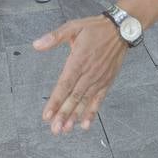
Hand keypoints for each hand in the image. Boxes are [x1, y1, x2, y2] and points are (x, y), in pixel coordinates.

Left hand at [36, 15, 128, 132]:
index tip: (47, 115)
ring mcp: (99, 79)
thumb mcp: (73, 27)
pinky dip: (92, 113)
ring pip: (85, 101)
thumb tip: (36, 45)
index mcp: (78, 60)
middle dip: (63, 115)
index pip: (64, 85)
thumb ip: (54, 37)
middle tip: (54, 130)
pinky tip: (85, 125)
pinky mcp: (107, 82)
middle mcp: (89, 73)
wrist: (121, 29)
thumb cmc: (95, 28)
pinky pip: (98, 100)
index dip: (55, 101)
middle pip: (74, 98)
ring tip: (65, 129)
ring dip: (75, 116)